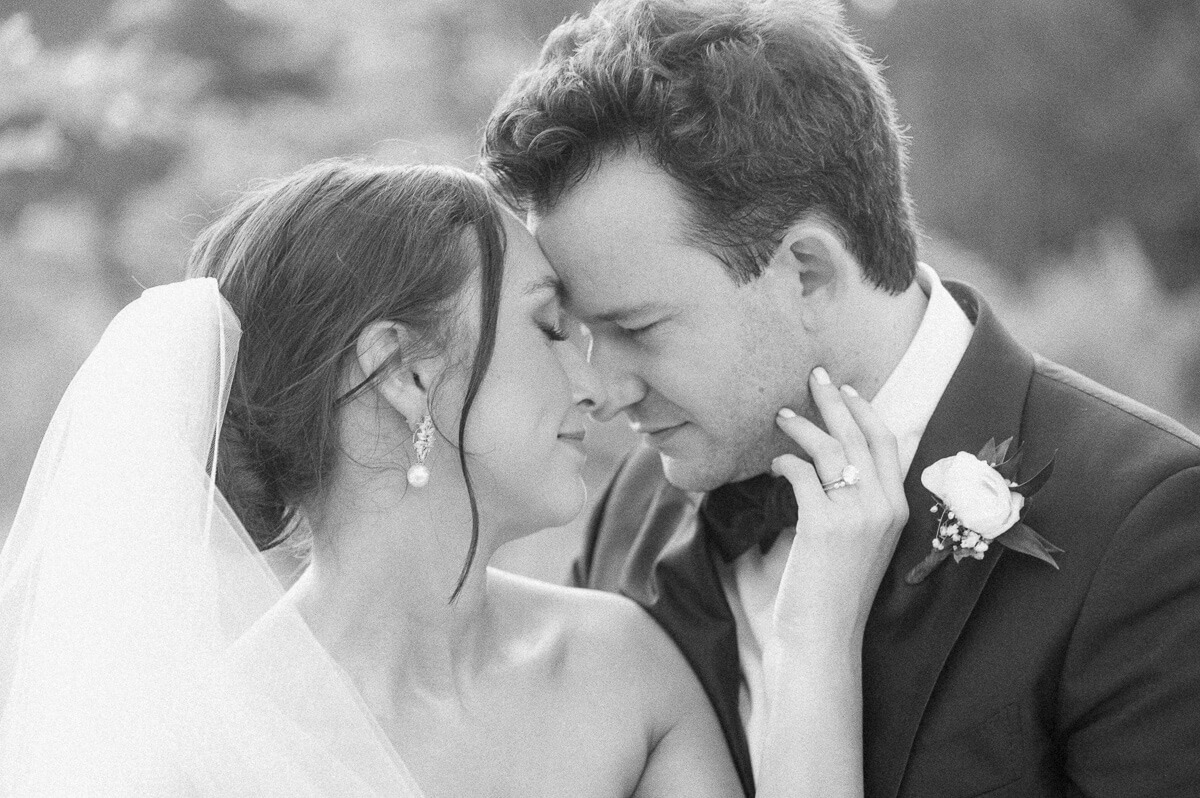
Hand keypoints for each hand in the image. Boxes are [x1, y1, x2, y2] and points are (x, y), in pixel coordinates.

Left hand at [770, 367, 907, 645]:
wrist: (823, 636)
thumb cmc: (833, 590)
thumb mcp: (858, 541)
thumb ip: (854, 504)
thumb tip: (826, 466)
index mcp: (898, 509)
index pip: (887, 444)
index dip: (866, 411)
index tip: (847, 389)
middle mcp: (883, 508)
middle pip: (860, 436)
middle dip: (836, 400)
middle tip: (815, 374)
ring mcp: (857, 516)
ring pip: (830, 450)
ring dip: (803, 426)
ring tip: (781, 415)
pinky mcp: (824, 526)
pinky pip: (803, 475)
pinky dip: (786, 463)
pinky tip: (774, 464)